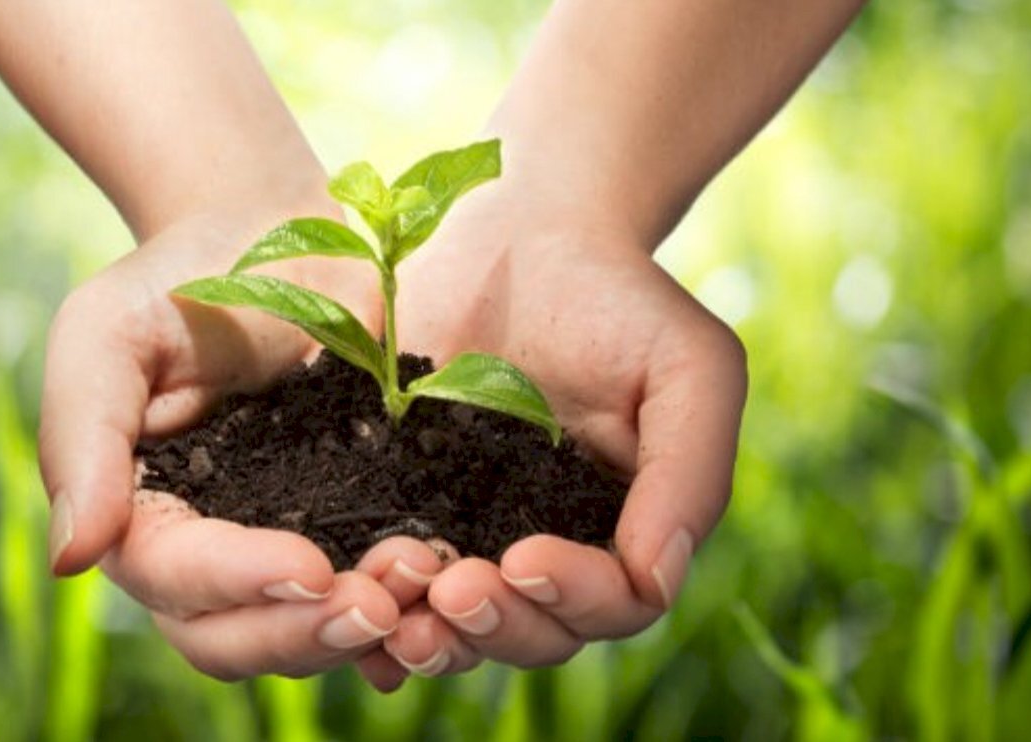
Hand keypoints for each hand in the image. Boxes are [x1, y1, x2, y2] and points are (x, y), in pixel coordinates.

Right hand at [40, 208, 403, 679]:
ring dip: (361, 628)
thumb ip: (84, 440)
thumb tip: (74, 559)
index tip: (310, 566)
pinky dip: (402, 611)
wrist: (276, 234)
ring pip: (303, 630)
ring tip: (422, 585)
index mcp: (140, 515)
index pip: (174, 578)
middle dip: (304, 633)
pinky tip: (444, 596)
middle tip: (377, 605)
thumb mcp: (106, 337)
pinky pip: (368, 591)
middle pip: (234, 637)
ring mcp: (282, 543)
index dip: (238, 584)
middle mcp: (207, 552)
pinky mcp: (350, 523)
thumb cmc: (179, 278)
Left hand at [354, 184, 747, 688]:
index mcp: (621, 529)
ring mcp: (471, 530)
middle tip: (449, 592)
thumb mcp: (688, 368)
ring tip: (395, 613)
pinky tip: (341, 606)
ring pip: (458, 626)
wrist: (523, 231)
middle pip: (532, 634)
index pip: (613, 604)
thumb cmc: (621, 296)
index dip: (571, 599)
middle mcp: (548, 545)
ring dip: (430, 636)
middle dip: (493, 627)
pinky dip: (372, 614)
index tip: (522, 556)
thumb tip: (656, 579)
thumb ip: (689, 473)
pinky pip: (389, 581)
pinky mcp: (401, 503)